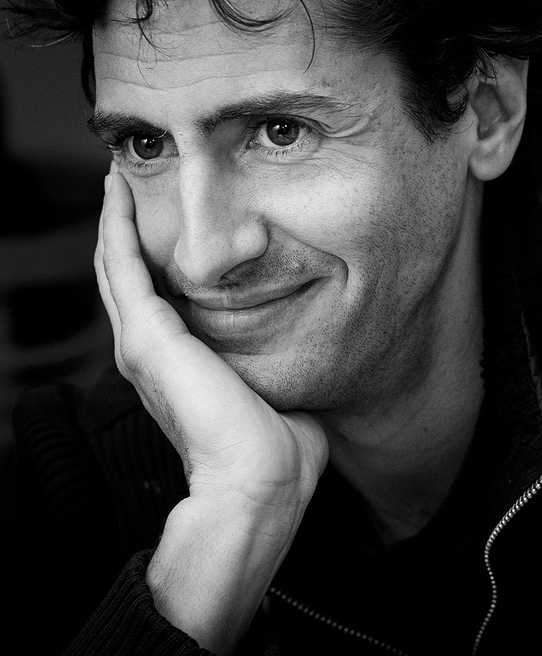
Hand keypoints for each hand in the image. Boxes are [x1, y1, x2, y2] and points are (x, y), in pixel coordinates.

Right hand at [95, 164, 328, 652]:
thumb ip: (275, 364)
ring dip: (115, 223)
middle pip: (128, 280)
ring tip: (116, 182)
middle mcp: (151, 357)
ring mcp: (143, 347)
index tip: (162, 225)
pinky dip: (117, 228)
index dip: (152, 262)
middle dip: (125, 232)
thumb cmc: (277, 452)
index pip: (156, 304)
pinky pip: (123, 268)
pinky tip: (118, 194)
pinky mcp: (148, 339)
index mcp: (179, 370)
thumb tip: (301, 348)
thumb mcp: (276, 391)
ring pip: (117, 268)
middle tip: (125, 186)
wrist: (260, 484)